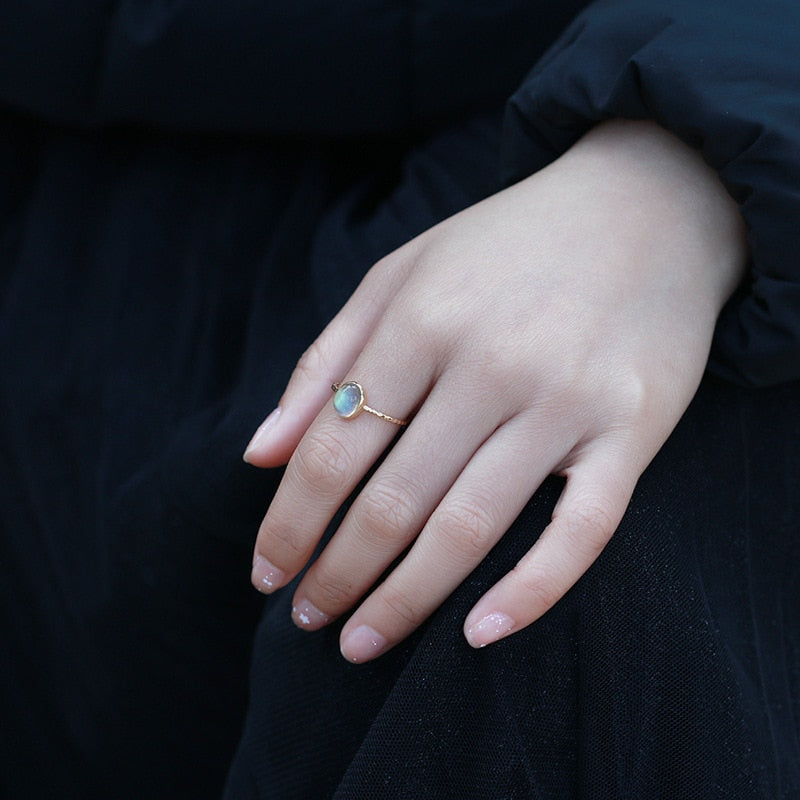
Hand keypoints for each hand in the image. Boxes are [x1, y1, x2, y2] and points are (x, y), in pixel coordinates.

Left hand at [243, 120, 745, 662]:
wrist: (647, 206)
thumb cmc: (508, 245)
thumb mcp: (400, 275)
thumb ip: (325, 362)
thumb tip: (259, 454)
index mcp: (421, 321)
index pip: (329, 450)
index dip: (288, 524)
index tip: (266, 575)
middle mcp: (489, 363)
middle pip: (391, 500)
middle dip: (336, 574)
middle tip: (309, 620)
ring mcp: (564, 400)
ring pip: (468, 527)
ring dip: (404, 600)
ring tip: (361, 642)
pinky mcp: (630, 429)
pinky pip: (581, 531)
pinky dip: (532, 592)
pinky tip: (479, 635)